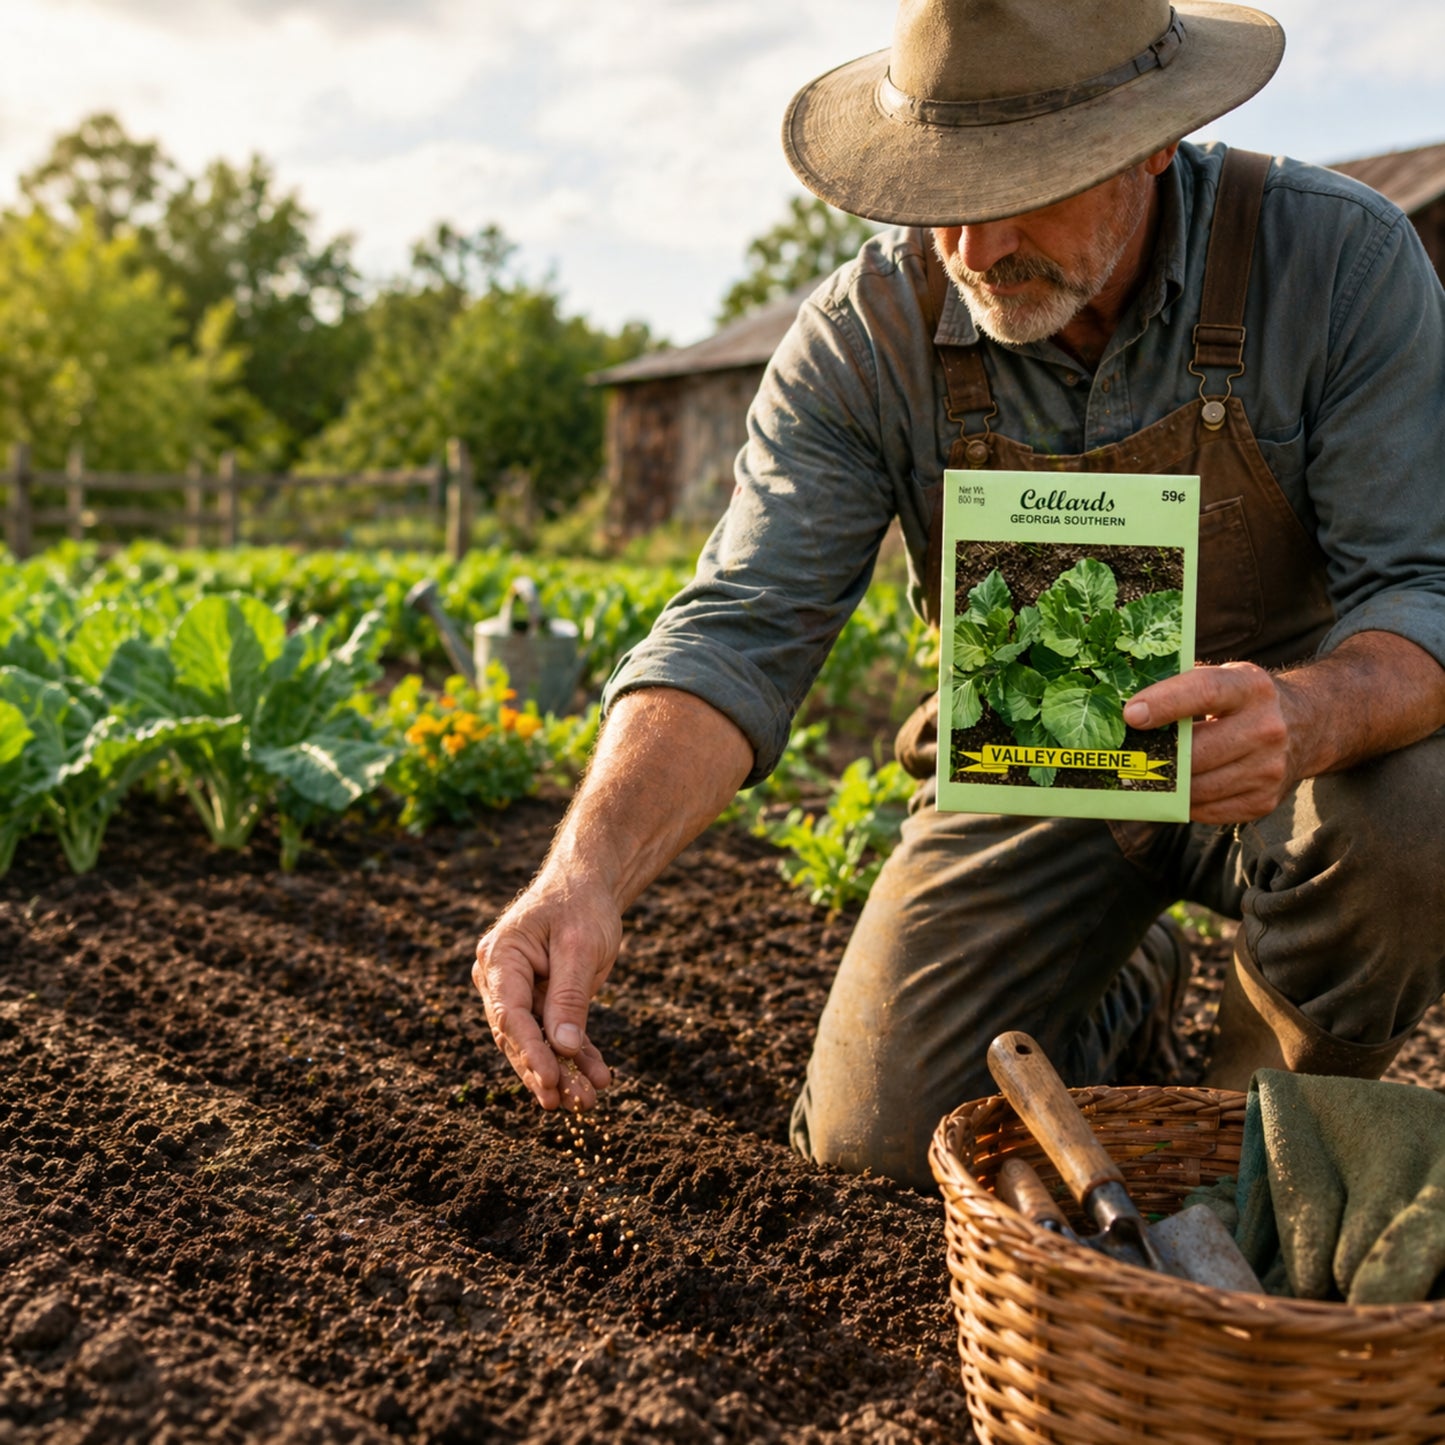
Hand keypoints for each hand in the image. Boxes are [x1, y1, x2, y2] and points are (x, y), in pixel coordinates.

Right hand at [473, 877, 618, 1111]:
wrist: (589, 884)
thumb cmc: (581, 905)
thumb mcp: (580, 947)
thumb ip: (569, 997)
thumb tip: (562, 1048)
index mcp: (500, 959)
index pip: (510, 1015)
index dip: (530, 1052)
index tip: (550, 1081)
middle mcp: (501, 979)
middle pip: (518, 1037)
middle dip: (544, 1072)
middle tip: (568, 1104)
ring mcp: (519, 992)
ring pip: (537, 1042)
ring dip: (563, 1072)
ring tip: (589, 1101)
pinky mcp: (543, 1000)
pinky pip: (558, 1034)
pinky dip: (578, 1056)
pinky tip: (599, 1077)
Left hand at [1123, 661, 1299, 823]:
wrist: (1306, 726)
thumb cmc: (1245, 700)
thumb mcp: (1226, 678)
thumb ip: (1184, 688)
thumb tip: (1127, 712)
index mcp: (1251, 687)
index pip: (1204, 691)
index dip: (1164, 703)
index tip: (1131, 714)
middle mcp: (1267, 728)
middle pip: (1196, 751)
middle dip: (1157, 756)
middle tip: (1128, 756)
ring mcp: (1270, 769)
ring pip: (1198, 787)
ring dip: (1166, 784)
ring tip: (1145, 774)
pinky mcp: (1265, 801)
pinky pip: (1208, 811)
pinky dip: (1185, 803)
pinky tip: (1176, 789)